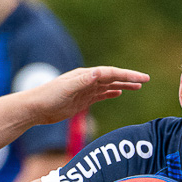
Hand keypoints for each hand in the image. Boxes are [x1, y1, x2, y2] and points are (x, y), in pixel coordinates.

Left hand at [26, 66, 150, 124]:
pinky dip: (111, 92)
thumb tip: (99, 72)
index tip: (142, 78)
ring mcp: (85, 90)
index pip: (111, 73)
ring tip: (137, 86)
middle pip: (113, 78)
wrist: (35, 108)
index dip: (128, 75)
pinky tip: (118, 92)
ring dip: (123, 84)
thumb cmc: (49, 97)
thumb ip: (83, 81)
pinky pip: (100, 94)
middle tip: (146, 80)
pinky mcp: (82, 100)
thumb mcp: (66, 88)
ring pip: (109, 85)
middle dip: (129, 78)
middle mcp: (87, 80)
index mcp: (85, 76)